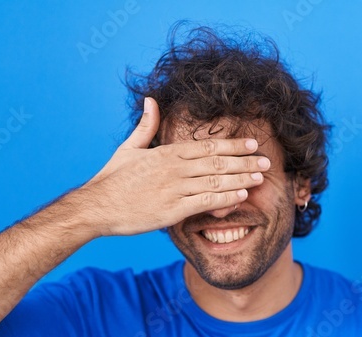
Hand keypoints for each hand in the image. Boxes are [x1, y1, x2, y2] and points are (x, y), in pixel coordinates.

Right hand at [77, 96, 269, 236]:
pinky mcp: (172, 210)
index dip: (232, 145)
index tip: (251, 144)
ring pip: (216, 180)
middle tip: (265, 160)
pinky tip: (241, 195)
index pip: (207, 146)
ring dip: (241, 178)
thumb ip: (145, 126)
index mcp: (166, 153)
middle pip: (217, 162)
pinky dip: (226, 197)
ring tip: (260, 176)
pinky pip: (205, 202)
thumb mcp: (128, 148)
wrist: (96, 206)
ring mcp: (174, 189)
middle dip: (244, 160)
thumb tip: (151, 100)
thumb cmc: (112, 179)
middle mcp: (173, 168)